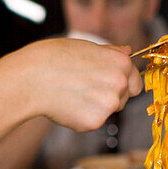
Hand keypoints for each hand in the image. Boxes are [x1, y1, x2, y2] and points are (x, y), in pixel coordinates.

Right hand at [15, 38, 142, 130]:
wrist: (31, 78)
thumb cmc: (54, 58)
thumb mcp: (86, 47)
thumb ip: (111, 53)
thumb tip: (128, 50)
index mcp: (121, 63)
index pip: (136, 81)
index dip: (123, 83)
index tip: (108, 83)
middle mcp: (120, 83)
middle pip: (125, 98)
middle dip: (110, 95)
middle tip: (84, 87)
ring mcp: (109, 104)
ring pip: (109, 110)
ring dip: (97, 106)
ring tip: (73, 93)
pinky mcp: (95, 122)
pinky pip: (94, 121)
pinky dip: (83, 117)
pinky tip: (67, 104)